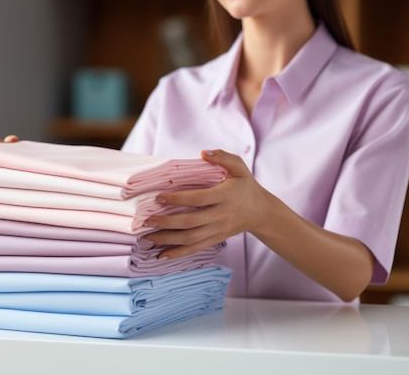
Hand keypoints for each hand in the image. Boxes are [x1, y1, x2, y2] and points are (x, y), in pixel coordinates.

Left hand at [144, 149, 271, 258]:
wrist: (261, 212)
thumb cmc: (246, 186)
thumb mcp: (240, 167)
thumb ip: (223, 157)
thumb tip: (203, 152)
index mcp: (225, 196)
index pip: (198, 199)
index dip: (178, 199)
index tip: (159, 197)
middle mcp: (221, 216)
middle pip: (191, 222)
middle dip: (167, 223)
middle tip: (147, 220)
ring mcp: (218, 230)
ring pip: (191, 239)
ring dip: (168, 240)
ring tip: (148, 237)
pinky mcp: (216, 239)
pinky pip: (195, 248)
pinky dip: (178, 253)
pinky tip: (162, 255)